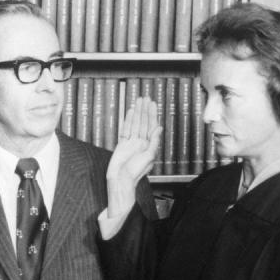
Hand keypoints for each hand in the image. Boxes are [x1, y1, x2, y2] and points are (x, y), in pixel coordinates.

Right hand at [105, 97, 161, 218]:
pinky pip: (125, 130)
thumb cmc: (135, 173)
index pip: (151, 126)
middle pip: (143, 122)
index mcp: (149, 145)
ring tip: (138, 101)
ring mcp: (131, 143)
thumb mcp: (149, 157)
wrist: (120, 181)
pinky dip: (128, 121)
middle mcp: (141, 142)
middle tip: (145, 98)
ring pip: (135, 124)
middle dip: (144, 110)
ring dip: (137, 112)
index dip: (152, 114)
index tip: (152, 104)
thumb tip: (159, 128)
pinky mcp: (122, 145)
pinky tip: (130, 113)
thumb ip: (154, 141)